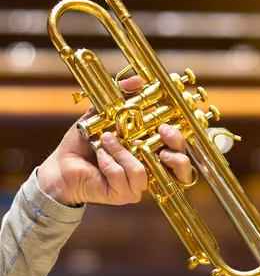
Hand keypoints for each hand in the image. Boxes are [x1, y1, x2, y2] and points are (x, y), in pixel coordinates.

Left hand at [37, 76, 191, 206]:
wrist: (62, 164)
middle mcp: (149, 172)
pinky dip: (108, 162)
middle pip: (181, 172)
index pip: (178, 152)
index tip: (165, 126)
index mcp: (151, 153)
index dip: (178, 141)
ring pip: (142, 172)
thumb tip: (139, 79)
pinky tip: (99, 156)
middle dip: (175, 155)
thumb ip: (122, 97)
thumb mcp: (104, 114)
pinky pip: (121, 176)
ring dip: (122, 152)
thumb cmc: (86, 142)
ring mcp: (137, 186)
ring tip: (106, 140)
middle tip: (160, 134)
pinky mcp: (122, 195)